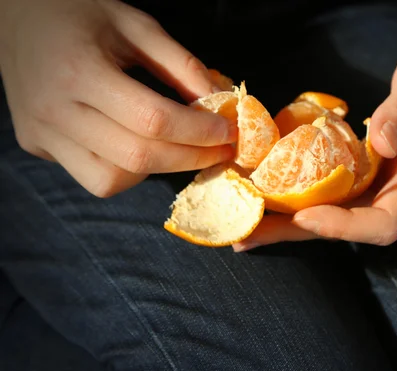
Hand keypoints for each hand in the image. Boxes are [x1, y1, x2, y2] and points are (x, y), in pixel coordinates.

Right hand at [0, 0, 235, 196]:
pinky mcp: (36, 145)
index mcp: (79, 69)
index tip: (228, 132)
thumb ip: (179, 63)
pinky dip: (127, 171)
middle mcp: (53, 109)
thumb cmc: (78, 13)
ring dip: (157, 170)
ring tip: (179, 148)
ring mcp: (41, 132)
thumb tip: (219, 102)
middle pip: (137, 156)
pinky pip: (92, 177)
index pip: (152, 119)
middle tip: (219, 150)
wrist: (13, 15)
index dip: (199, 132)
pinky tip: (139, 147)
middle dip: (190, 159)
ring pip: (111, 180)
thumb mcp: (135, 25)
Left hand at [233, 37, 396, 250]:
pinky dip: (296, 193)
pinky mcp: (363, 167)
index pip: (384, 222)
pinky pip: (329, 188)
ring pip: (332, 211)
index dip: (345, 227)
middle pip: (346, 227)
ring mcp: (378, 180)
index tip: (304, 215)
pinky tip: (264, 190)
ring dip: (287, 220)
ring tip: (242, 221)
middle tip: (245, 236)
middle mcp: (395, 188)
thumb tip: (376, 145)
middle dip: (296, 232)